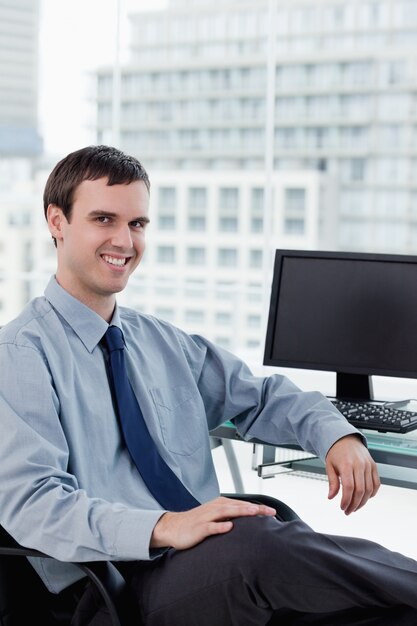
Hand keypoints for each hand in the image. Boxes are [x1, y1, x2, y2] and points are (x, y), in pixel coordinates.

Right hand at [150, 496, 275, 549]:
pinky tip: (229, 527)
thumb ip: (229, 517)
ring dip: (240, 512)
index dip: (258, 508)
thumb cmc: (196, 523)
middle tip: (270, 512)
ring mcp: (207, 517)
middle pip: (237, 506)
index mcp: (220, 505)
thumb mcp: (214, 517)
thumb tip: (248, 521)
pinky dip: (220, 526)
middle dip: (254, 509)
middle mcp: (215, 508)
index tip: (273, 512)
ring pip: (226, 512)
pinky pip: (210, 526)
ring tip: (253, 513)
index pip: (242, 505)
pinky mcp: (199, 527)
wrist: (173, 527)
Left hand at [325, 434, 379, 514]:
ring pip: (369, 489)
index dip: (347, 500)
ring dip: (363, 502)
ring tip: (355, 507)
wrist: (346, 439)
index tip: (342, 507)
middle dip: (354, 504)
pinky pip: (376, 483)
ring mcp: (368, 465)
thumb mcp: (329, 466)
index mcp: (346, 464)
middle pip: (360, 490)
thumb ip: (332, 482)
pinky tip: (364, 498)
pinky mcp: (374, 466)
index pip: (349, 487)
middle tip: (348, 511)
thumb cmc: (336, 453)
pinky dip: (372, 493)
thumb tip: (331, 497)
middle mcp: (359, 464)